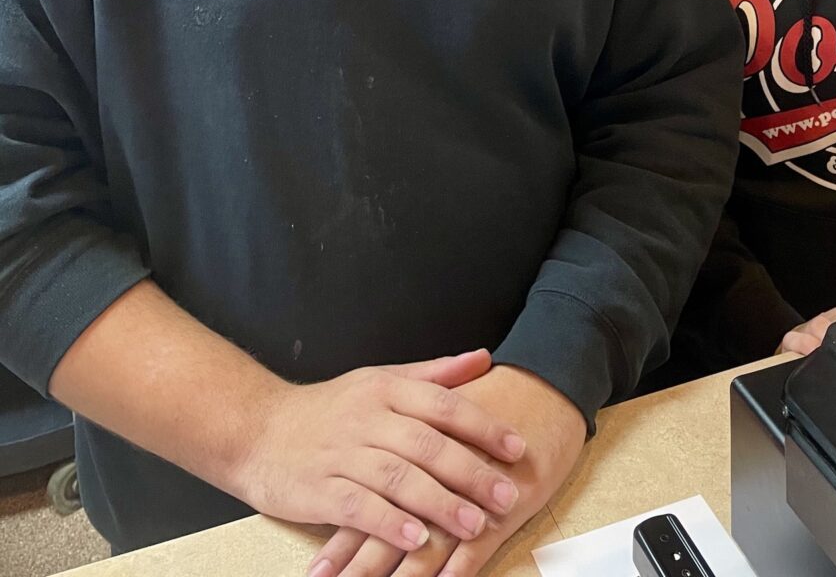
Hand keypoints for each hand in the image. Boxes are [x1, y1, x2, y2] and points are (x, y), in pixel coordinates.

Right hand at [309, 365, 586, 576]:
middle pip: (427, 444)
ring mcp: (342, 453)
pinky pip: (359, 507)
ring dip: (440, 503)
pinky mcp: (318, 488)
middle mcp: (367, 418)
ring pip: (398, 478)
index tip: (517, 448)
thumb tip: (484, 358)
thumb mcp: (380, 380)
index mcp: (387, 388)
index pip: (444, 404)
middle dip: (471, 472)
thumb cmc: (330, 407)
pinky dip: (389, 523)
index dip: (483, 426)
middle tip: (506, 497)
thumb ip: (434, 374)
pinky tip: (416, 539)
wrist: (256, 429)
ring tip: (474, 525)